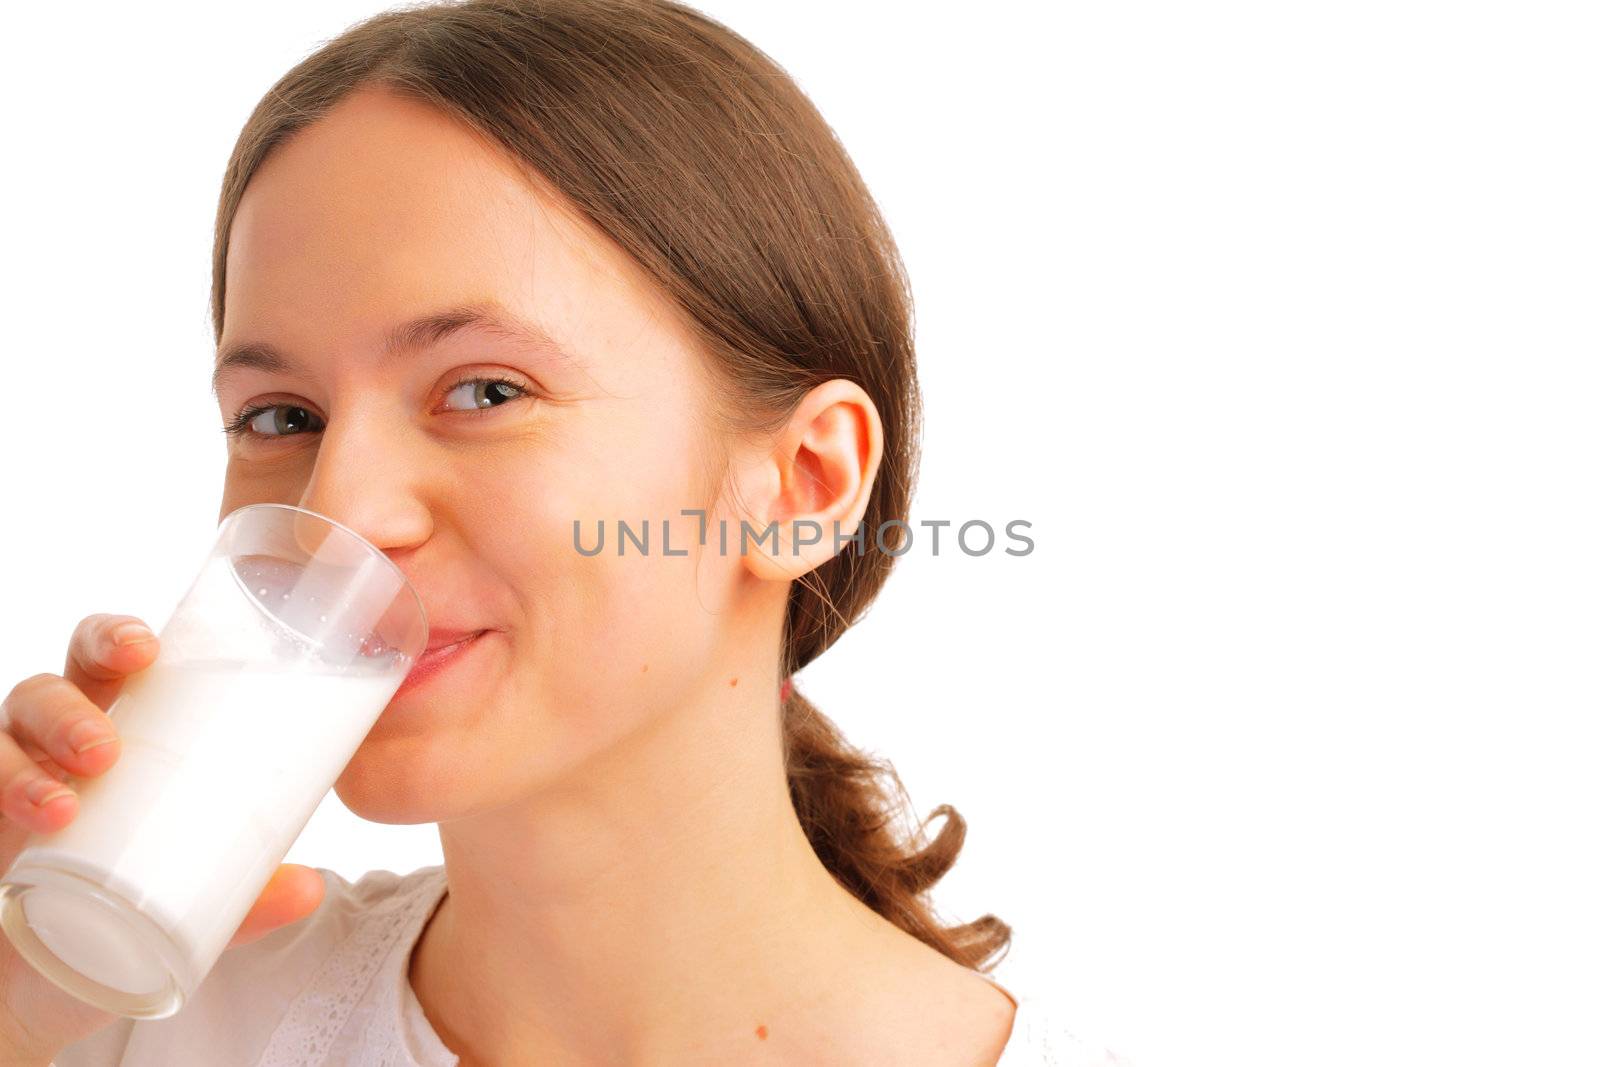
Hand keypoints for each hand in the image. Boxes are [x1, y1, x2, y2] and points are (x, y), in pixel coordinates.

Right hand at [0, 615, 325, 1062]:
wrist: (53, 980)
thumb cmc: (131, 905)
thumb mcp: (198, 898)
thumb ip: (249, 895)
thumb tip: (310, 890)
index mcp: (118, 728)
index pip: (105, 660)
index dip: (115, 638)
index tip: (147, 649)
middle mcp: (53, 746)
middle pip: (45, 692)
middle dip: (68, 710)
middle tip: (104, 750)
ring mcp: (9, 785)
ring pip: (1, 744)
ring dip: (24, 769)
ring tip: (65, 806)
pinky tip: (22, 827)